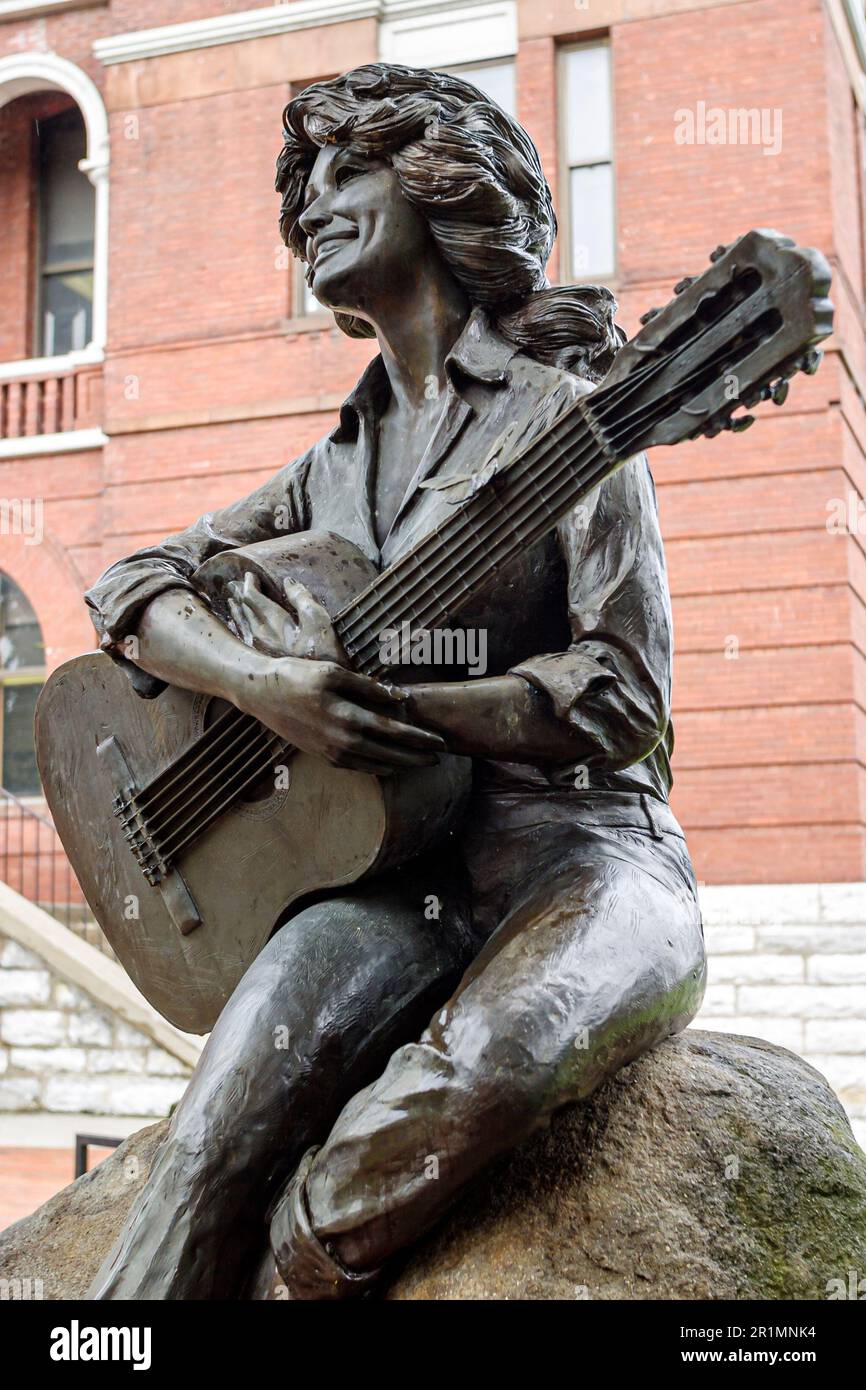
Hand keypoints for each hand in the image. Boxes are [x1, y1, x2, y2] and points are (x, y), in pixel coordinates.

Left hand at [227, 573, 344, 663]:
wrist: (321, 689)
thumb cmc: (325, 654)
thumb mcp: (318, 620)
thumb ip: (302, 598)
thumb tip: (288, 582)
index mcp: (273, 622)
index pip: (253, 598)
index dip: (250, 585)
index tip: (250, 576)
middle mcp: (261, 636)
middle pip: (244, 611)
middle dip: (240, 597)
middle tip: (235, 586)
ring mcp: (260, 651)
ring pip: (242, 626)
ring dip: (237, 612)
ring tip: (232, 603)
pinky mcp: (263, 663)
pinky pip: (245, 640)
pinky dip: (240, 629)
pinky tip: (239, 628)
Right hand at [235, 654, 448, 775]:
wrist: (261, 694)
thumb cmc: (298, 676)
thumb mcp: (334, 672)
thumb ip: (368, 686)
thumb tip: (400, 698)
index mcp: (348, 717)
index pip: (394, 732)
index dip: (420, 738)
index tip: (441, 742)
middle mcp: (342, 741)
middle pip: (390, 754)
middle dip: (417, 757)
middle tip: (440, 758)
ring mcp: (331, 753)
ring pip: (375, 765)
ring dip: (400, 765)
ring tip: (420, 763)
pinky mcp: (323, 757)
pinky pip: (357, 768)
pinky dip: (377, 768)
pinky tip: (389, 765)